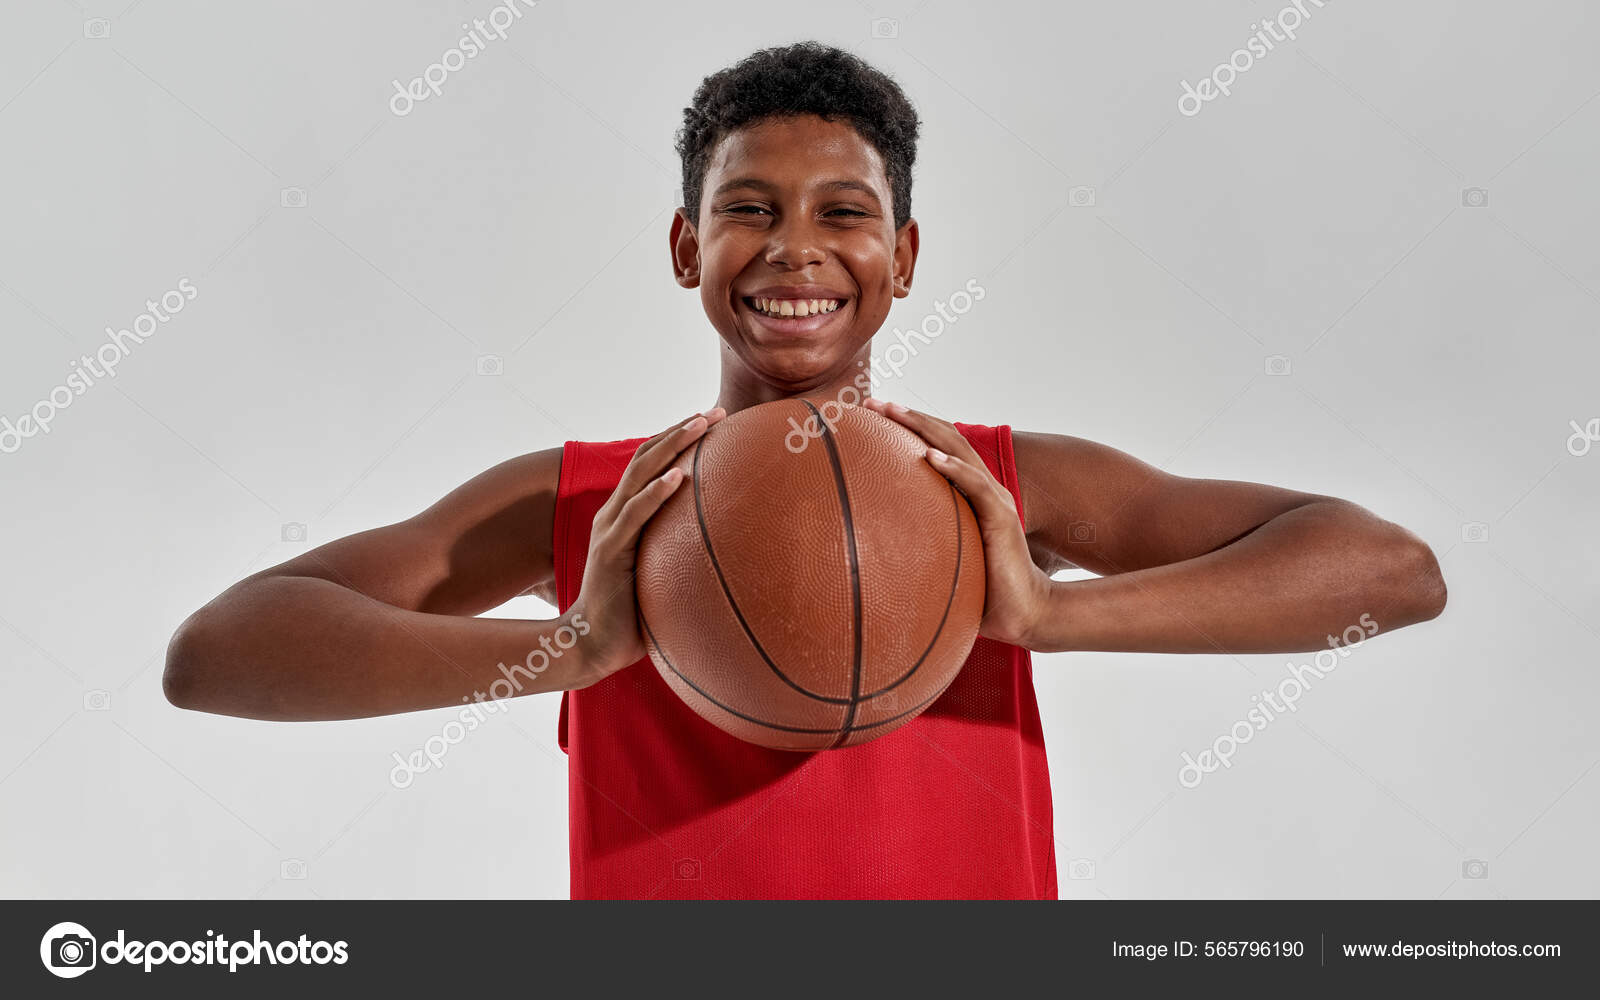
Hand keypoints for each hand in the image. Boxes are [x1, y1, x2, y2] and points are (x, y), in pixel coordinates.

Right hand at [569, 407, 725, 682]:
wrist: (591, 644)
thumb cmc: (630, 615)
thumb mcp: (659, 574)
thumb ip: (677, 554)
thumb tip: (721, 550)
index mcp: (624, 515)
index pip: (651, 465)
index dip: (677, 439)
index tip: (712, 421)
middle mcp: (614, 514)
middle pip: (647, 458)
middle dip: (681, 430)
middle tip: (715, 412)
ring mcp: (610, 530)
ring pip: (641, 476)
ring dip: (672, 447)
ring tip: (700, 425)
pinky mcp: (611, 551)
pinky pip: (636, 516)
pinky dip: (656, 493)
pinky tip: (680, 476)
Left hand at [862, 398, 1051, 647]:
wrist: (1023, 614)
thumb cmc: (984, 591)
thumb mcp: (945, 558)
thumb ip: (921, 544)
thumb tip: (874, 552)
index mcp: (970, 494)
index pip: (937, 449)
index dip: (908, 427)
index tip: (871, 416)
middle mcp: (984, 488)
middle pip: (944, 438)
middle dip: (908, 416)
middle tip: (872, 402)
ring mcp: (995, 499)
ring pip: (958, 450)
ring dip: (925, 428)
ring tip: (894, 412)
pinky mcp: (1001, 517)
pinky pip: (975, 486)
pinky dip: (953, 468)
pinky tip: (928, 456)